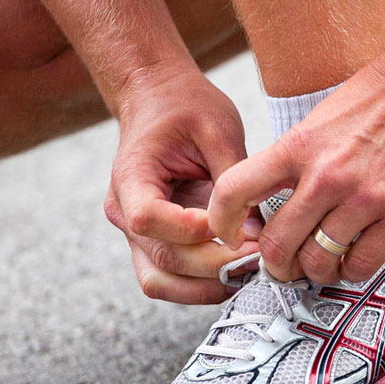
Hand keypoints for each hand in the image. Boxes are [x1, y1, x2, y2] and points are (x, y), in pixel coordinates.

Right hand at [104, 71, 260, 303]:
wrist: (158, 98)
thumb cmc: (186, 107)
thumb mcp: (218, 128)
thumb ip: (234, 181)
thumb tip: (254, 230)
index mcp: (131, 177)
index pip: (149, 219)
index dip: (192, 229)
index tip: (231, 223)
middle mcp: (125, 211)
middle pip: (162, 259)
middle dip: (215, 264)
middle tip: (259, 256)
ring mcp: (135, 233)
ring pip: (161, 281)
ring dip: (206, 285)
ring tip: (249, 270)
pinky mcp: (154, 242)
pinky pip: (171, 277)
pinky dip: (202, 283)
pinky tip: (237, 270)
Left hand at [207, 50, 384, 283]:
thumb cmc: (383, 93)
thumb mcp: (322, 119)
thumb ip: (298, 161)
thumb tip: (281, 203)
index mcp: (298, 147)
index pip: (234, 191)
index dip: (222, 223)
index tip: (228, 235)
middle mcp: (325, 176)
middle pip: (276, 245)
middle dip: (276, 266)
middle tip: (285, 266)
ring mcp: (365, 198)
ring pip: (319, 263)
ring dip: (318, 271)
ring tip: (326, 263)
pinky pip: (361, 266)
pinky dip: (352, 270)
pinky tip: (356, 257)